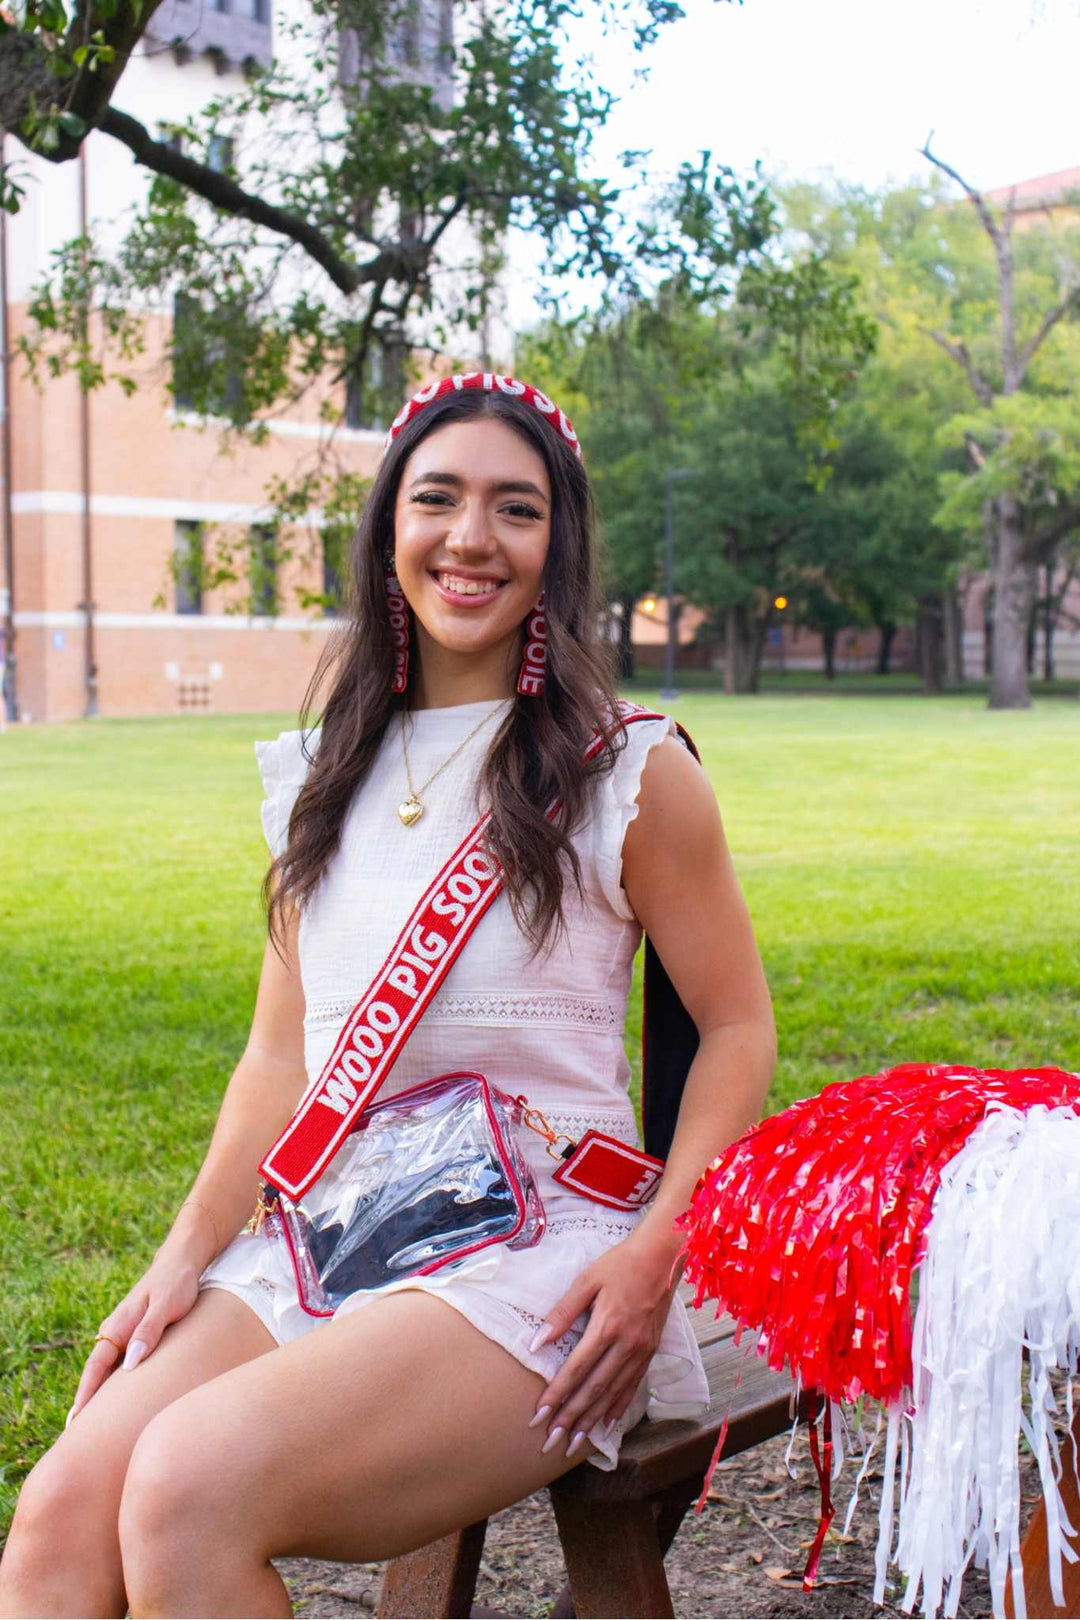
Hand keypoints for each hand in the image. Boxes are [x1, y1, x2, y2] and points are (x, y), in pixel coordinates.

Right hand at [66, 1238, 203, 1424]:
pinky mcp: (135, 1335)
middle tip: (73, 1435)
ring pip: (106, 1369)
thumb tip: (130, 1364)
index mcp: (118, 1326)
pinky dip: (112, 1382)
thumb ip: (148, 1332)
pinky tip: (116, 1399)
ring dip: (98, 1394)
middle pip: (95, 1372)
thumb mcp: (166, 1306)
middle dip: (85, 1401)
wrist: (181, 1262)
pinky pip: (119, 1363)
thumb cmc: (176, 1284)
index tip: (76, 1420)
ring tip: (91, 1426)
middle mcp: (115, 1331)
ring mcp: (123, 1334)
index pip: (96, 1366)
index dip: (86, 1394)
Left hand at [527, 1223, 683, 1458]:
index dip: (557, 1394)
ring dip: (592, 1420)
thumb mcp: (587, 1280)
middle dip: (571, 1417)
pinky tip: (606, 1424)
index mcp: (607, 1326)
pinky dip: (618, 1407)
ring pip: (613, 1393)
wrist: (662, 1256)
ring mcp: (641, 1350)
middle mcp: (626, 1344)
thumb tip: (537, 1342)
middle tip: (551, 1441)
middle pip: (594, 1389)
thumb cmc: (620, 1263)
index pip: (576, 1369)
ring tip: (575, 1441)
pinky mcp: (651, 1351)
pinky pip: (632, 1386)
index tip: (539, 1415)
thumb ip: (562, 1313)